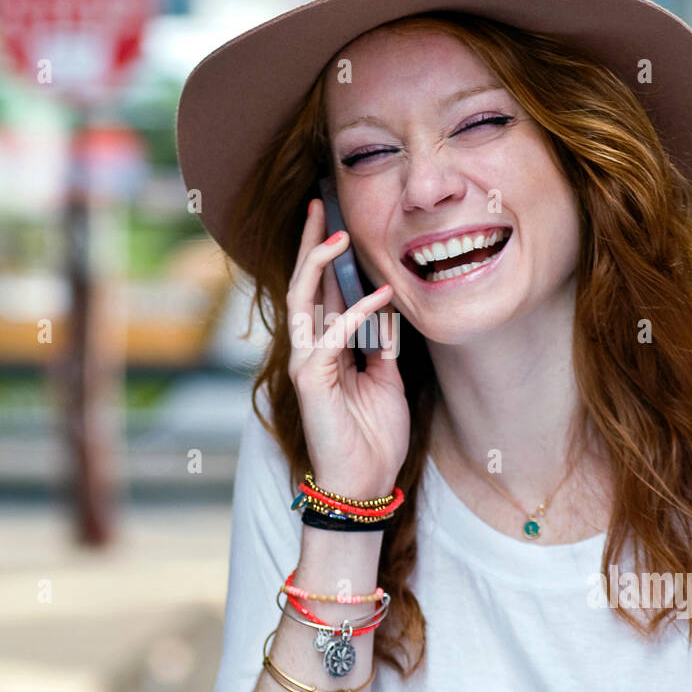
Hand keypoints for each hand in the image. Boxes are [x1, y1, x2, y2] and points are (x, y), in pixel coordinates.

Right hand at [286, 198, 409, 498]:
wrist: (364, 484)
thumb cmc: (374, 435)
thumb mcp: (387, 381)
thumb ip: (381, 345)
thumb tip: (387, 312)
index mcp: (329, 347)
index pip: (325, 291)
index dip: (330, 256)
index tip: (338, 221)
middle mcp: (312, 349)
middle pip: (306, 286)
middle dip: (312, 245)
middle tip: (320, 207)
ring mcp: (307, 363)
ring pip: (304, 302)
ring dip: (320, 266)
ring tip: (338, 236)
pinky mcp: (311, 381)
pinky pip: (330, 337)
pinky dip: (356, 314)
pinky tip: (381, 296)